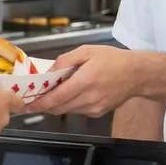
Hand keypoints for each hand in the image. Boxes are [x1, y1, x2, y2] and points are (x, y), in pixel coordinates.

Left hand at [26, 45, 147, 117]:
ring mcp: (94, 108)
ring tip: (53, 93)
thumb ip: (65, 60)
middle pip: (59, 108)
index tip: (29, 104)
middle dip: (45, 105)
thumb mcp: (87, 51)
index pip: (57, 97)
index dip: (41, 103)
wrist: (136, 74)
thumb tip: (49, 72)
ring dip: (57, 105)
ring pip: (67, 110)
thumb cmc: (112, 59)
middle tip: (35, 99)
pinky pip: (77, 111)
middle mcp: (90, 98)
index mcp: (86, 80)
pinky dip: (70, 104)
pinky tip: (72, 94)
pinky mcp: (98, 113)